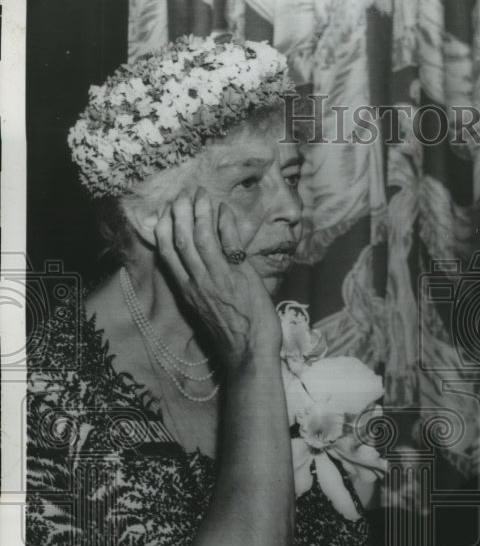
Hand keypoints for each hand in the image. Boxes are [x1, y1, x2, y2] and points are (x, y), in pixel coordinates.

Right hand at [154, 187, 280, 367]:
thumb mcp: (203, 307)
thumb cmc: (229, 331)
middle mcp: (198, 281)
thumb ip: (197, 285)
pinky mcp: (241, 276)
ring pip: (202, 237)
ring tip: (202, 196)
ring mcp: (218, 278)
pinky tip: (225, 210)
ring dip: (201, 213)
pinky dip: (226, 224)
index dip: (163, 228)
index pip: (167, 252)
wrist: (249, 350)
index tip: (165, 211)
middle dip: (180, 213)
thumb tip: (195, 265)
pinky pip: (231, 243)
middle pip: (181, 239)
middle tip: (183, 194)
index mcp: (186, 289)